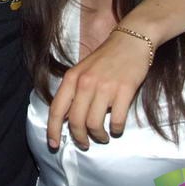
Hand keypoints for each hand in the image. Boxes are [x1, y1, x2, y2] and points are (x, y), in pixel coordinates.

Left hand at [48, 30, 147, 148]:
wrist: (131, 41)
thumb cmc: (106, 58)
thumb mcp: (82, 70)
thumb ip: (73, 91)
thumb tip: (66, 117)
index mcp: (72, 78)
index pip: (56, 109)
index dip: (52, 130)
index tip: (54, 145)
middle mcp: (85, 83)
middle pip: (76, 122)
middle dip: (79, 138)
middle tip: (85, 144)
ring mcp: (105, 87)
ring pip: (94, 124)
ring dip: (99, 136)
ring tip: (103, 137)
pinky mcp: (125, 91)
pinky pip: (117, 120)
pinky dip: (116, 129)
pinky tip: (117, 128)